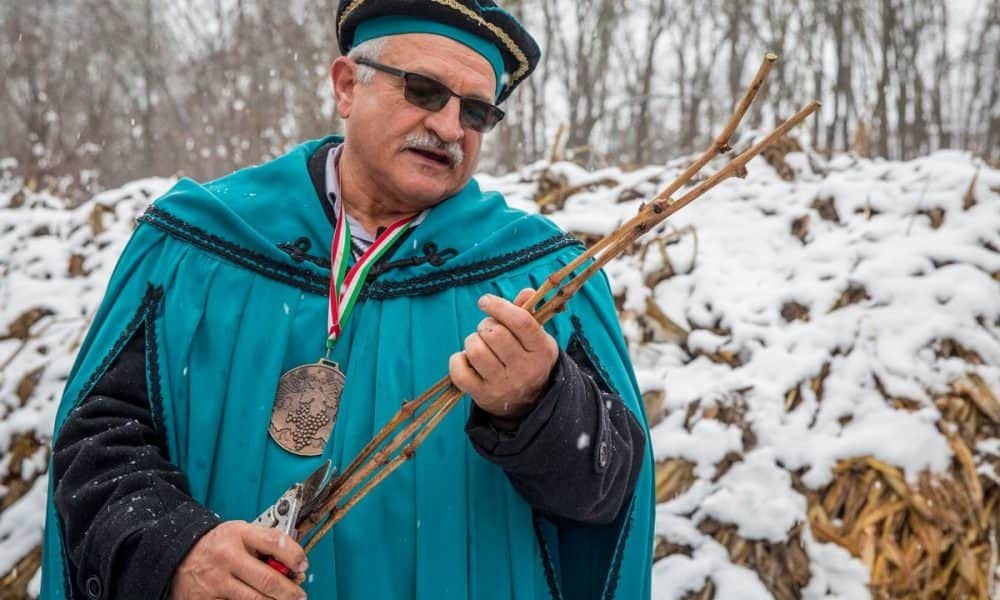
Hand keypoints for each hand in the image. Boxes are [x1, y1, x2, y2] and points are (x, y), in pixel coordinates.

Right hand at [169, 520, 307, 599]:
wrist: (177, 554)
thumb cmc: (216, 544)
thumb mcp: (239, 532)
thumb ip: (264, 542)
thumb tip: (293, 562)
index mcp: (238, 534)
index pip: (274, 542)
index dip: (295, 555)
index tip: (303, 565)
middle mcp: (227, 557)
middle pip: (268, 580)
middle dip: (290, 591)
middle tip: (300, 595)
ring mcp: (216, 581)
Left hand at [449, 288, 558, 420]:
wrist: (529, 403)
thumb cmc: (529, 360)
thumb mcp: (536, 339)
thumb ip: (528, 314)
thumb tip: (526, 292)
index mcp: (541, 351)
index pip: (521, 322)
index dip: (500, 306)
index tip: (485, 301)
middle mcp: (524, 369)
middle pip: (495, 334)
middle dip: (485, 325)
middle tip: (487, 330)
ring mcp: (503, 384)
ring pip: (476, 350)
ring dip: (472, 341)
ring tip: (479, 345)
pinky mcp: (483, 396)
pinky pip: (459, 371)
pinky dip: (458, 360)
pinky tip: (466, 359)